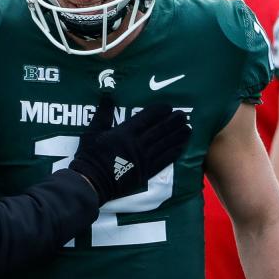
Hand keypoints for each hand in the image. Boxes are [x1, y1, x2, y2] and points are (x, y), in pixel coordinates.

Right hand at [68, 95, 190, 203]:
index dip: (159, 111)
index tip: (168, 106)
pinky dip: (174, 152)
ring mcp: (144, 158)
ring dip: (178, 135)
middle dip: (173, 121)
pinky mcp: (147, 171)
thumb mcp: (92, 131)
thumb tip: (107, 96)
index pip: (147, 118)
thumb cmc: (90, 155)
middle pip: (160, 129)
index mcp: (126, 132)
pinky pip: (164, 160)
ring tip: (188, 128)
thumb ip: (103, 114)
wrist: (92, 182)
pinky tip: (182, 146)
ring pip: (166, 144)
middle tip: (183, 114)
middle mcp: (139, 144)